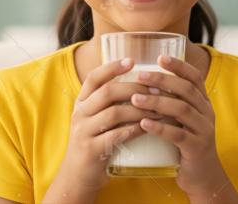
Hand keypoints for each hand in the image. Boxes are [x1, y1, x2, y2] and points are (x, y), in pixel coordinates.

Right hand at [49, 57, 164, 199]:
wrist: (78, 176)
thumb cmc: (95, 142)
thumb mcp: (95, 119)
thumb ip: (110, 102)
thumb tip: (141, 82)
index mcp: (81, 102)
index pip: (93, 77)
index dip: (112, 67)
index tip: (132, 61)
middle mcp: (80, 113)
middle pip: (108, 92)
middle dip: (135, 88)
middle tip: (156, 88)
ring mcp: (84, 132)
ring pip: (114, 113)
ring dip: (140, 109)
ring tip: (159, 108)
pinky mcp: (91, 150)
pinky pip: (117, 135)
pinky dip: (136, 129)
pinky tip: (149, 126)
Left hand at [131, 55, 235, 198]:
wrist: (203, 177)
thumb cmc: (185, 144)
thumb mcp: (182, 120)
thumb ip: (171, 102)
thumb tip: (143, 81)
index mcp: (203, 102)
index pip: (194, 77)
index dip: (179, 66)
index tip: (159, 57)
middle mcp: (207, 113)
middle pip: (186, 90)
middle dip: (162, 80)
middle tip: (140, 76)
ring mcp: (204, 130)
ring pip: (182, 110)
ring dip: (157, 101)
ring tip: (135, 98)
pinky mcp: (197, 148)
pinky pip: (178, 135)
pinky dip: (160, 127)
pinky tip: (144, 123)